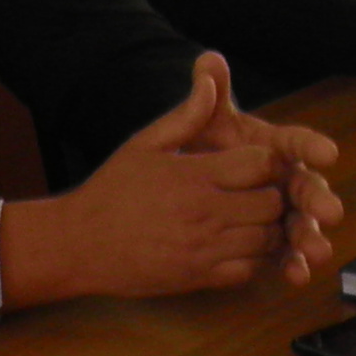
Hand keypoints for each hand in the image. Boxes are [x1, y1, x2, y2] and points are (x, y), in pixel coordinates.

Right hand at [6, 61, 339, 305]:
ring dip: (268, 228)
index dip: (267, 162)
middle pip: (272, 204)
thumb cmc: (113, 190)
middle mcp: (204, 213)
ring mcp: (204, 249)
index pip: (260, 164)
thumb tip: (210, 77)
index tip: (256, 163)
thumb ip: (185, 114)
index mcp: (193, 176)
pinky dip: (253, 258)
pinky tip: (239, 244)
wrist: (81, 244)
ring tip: (252, 217)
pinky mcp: (200, 277)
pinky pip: (248, 270)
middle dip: (274, 195)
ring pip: (266, 239)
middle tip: (259, 191)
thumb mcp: (144, 144)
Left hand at [186, 54, 343, 277]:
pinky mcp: (270, 240)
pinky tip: (294, 276)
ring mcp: (279, 211)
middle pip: (306, 186)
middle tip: (332, 211)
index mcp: (269, 146)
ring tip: (318, 253)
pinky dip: (291, 264)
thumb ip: (206, 97)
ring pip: (301, 223)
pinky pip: (284, 252)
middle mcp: (282, 178)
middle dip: (319, 199)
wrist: (171, 196)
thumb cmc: (194, 152)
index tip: (327, 153)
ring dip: (311, 237)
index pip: (295, 142)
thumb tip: (208, 61)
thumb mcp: (196, 126)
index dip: (311, 147)